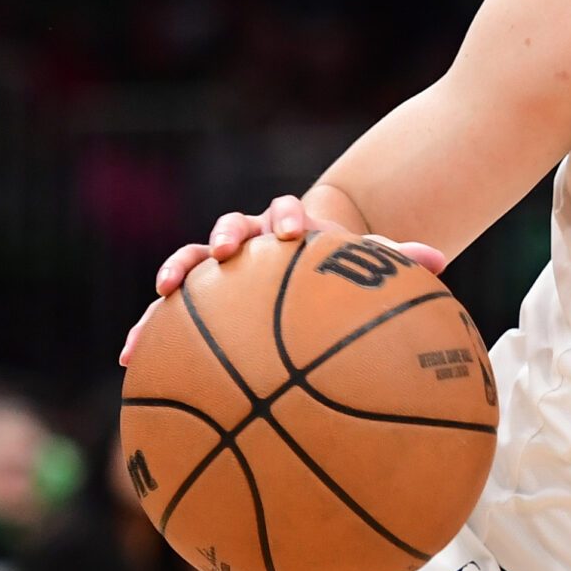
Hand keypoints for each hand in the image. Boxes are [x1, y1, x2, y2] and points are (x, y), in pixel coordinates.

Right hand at [117, 194, 449, 364]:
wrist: (299, 262)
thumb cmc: (334, 265)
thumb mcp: (363, 261)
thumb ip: (395, 259)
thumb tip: (439, 261)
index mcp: (287, 227)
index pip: (284, 213)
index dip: (285, 218)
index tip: (289, 232)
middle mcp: (247, 238)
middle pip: (231, 226)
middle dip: (226, 235)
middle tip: (227, 250)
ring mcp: (216, 265)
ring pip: (190, 261)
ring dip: (177, 272)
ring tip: (163, 293)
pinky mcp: (195, 297)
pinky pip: (166, 312)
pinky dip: (149, 329)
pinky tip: (131, 357)